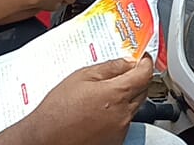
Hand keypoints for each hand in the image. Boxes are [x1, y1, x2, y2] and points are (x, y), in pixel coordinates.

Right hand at [27, 57, 153, 144]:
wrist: (47, 137)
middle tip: (123, 72)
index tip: (143, 57)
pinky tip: (100, 111)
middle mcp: (123, 113)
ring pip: (134, 106)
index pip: (145, 73)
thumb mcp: (82, 76)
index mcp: (117, 94)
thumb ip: (109, 67)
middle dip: (136, 79)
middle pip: (142, 90)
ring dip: (126, 97)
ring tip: (103, 94)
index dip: (146, 62)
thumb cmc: (59, 109)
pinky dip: (118, 113)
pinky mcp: (116, 140)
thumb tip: (127, 61)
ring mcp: (121, 128)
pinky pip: (125, 121)